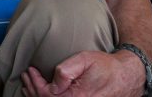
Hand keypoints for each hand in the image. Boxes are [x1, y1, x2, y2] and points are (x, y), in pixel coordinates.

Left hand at [21, 50, 145, 96]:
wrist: (126, 76)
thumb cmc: (106, 66)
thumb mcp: (85, 60)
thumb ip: (66, 70)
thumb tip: (53, 81)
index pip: (47, 96)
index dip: (35, 84)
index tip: (30, 70)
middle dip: (32, 90)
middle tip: (25, 76)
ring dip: (37, 96)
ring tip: (28, 85)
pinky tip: (39, 93)